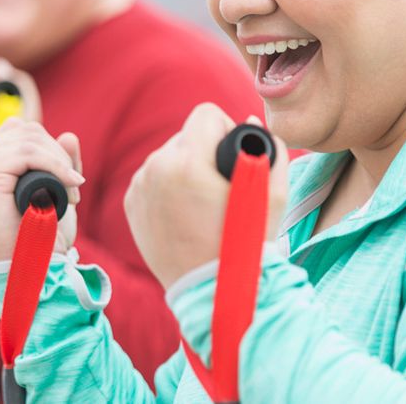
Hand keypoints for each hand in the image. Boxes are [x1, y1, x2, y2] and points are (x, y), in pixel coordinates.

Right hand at [0, 119, 83, 261]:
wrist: (32, 267)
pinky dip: (54, 165)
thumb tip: (69, 135)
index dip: (50, 147)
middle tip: (75, 188)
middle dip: (57, 154)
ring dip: (59, 163)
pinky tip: (68, 183)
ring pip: (27, 141)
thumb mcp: (56, 191)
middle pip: (25, 131)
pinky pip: (25, 153)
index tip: (70, 178)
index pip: (19, 130)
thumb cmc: (41, 235)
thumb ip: (60, 163)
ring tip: (72, 193)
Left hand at [124, 104, 287, 288]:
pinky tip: (184, 211)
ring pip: (168, 156)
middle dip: (204, 152)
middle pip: (186, 136)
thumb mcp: (273, 195)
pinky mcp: (132, 204)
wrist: (214, 291)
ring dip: (185, 168)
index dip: (226, 129)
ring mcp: (140, 187)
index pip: (206, 115)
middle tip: (219, 186)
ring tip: (202, 201)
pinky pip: (153, 178)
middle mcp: (157, 168)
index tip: (232, 158)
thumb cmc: (248, 242)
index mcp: (188, 162)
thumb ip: (268, 148)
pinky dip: (168, 187)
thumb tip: (249, 121)